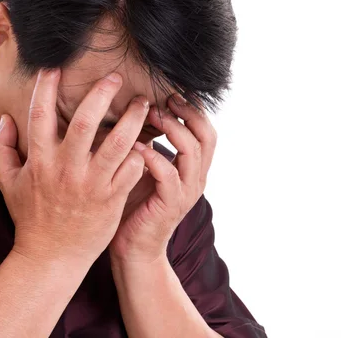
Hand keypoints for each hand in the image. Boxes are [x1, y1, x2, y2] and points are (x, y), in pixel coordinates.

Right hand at [0, 69, 148, 265]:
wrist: (53, 256)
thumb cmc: (32, 217)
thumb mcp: (9, 183)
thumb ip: (2, 149)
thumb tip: (6, 120)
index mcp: (40, 161)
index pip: (40, 116)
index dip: (46, 89)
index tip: (55, 68)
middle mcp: (67, 169)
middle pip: (86, 122)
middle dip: (102, 94)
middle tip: (116, 77)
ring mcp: (92, 184)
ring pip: (118, 144)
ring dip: (133, 120)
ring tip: (143, 105)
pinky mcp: (112, 199)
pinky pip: (132, 169)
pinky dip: (141, 154)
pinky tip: (147, 143)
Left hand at [109, 93, 216, 263]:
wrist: (133, 249)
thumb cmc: (136, 206)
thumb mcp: (146, 170)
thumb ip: (150, 146)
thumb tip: (137, 113)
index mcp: (194, 169)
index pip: (206, 131)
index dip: (194, 109)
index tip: (172, 91)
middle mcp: (196, 178)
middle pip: (207, 136)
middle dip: (188, 113)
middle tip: (165, 98)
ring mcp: (186, 192)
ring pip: (191, 151)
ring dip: (173, 129)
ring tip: (151, 114)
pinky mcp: (170, 205)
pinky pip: (168, 174)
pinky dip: (153, 156)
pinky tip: (135, 146)